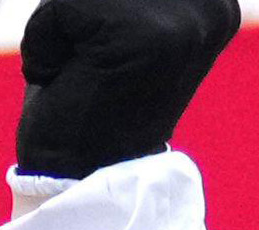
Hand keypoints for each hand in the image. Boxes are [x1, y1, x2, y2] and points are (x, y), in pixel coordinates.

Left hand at [7, 0, 239, 178]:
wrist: (83, 183)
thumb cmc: (89, 100)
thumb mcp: (116, 27)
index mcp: (214, 4)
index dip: (94, 11)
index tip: (103, 47)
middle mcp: (210, 6)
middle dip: (78, 13)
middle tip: (88, 61)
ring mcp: (181, 21)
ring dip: (60, 24)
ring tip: (78, 68)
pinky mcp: (139, 36)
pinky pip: (61, 9)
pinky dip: (44, 44)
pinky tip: (68, 82)